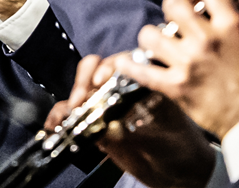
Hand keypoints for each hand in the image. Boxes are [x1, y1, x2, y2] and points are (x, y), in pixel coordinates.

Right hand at [48, 54, 218, 187]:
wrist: (180, 176)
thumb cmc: (183, 151)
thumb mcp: (166, 140)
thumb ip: (138, 133)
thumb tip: (109, 127)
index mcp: (146, 83)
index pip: (124, 62)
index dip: (109, 67)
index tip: (101, 80)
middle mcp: (125, 89)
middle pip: (97, 68)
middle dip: (85, 78)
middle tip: (81, 98)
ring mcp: (109, 105)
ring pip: (81, 87)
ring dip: (71, 96)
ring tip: (69, 113)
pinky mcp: (96, 123)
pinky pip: (72, 113)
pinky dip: (60, 115)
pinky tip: (55, 124)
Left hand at [114, 0, 238, 138]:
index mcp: (230, 25)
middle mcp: (205, 38)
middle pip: (172, 3)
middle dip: (173, 8)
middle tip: (177, 19)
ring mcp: (187, 62)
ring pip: (150, 34)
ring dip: (152, 37)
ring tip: (159, 43)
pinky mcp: (175, 86)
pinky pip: (141, 70)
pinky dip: (130, 66)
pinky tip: (125, 61)